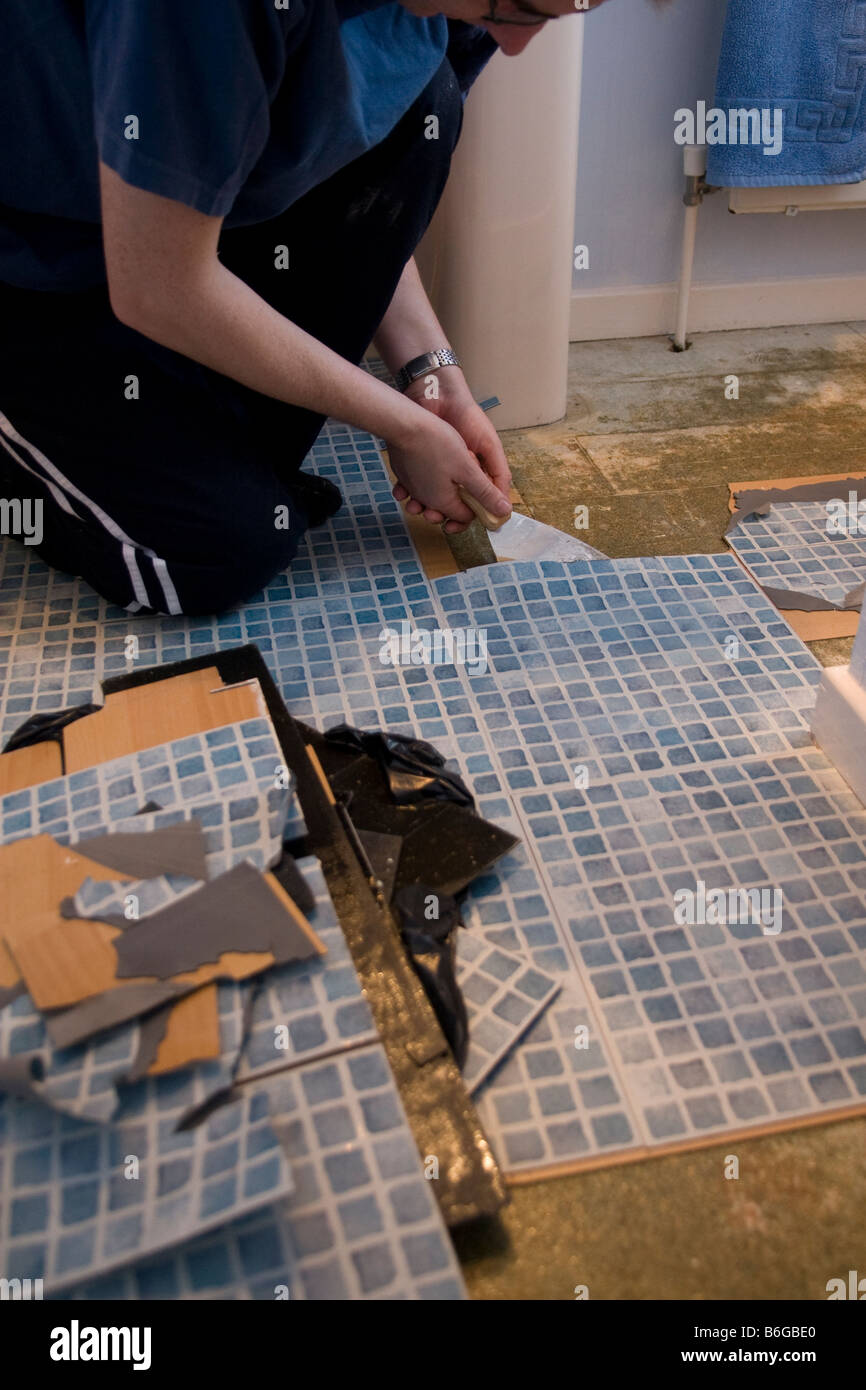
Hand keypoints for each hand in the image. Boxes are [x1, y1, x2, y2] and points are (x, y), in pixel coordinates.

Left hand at [394, 369, 512, 532]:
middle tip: (429, 515)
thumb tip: (506, 509)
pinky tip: (400, 491)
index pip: (472, 502)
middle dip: (437, 511)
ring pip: (427, 495)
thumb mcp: (487, 449)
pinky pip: (410, 481)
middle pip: (447, 502)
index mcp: (475, 471)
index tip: (454, 527)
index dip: (465, 517)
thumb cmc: (466, 420)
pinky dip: (405, 488)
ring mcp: (435, 466)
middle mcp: (456, 471)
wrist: (436, 395)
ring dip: (420, 503)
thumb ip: (494, 479)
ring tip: (412, 504)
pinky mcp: (418, 459)